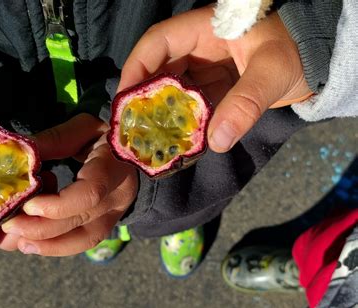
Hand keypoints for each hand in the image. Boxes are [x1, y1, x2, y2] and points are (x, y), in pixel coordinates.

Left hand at [1, 114, 138, 255]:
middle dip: (42, 227)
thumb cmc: (103, 135)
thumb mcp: (82, 128)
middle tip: (9, 225)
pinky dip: (56, 246)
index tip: (28, 204)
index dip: (58, 204)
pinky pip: (83, 242)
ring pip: (84, 238)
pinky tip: (30, 245)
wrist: (131, 150)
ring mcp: (116, 213)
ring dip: (47, 244)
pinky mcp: (107, 224)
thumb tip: (21, 154)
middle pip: (82, 220)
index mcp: (115, 166)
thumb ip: (54, 140)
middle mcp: (119, 195)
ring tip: (16, 241)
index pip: (90, 193)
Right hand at [119, 6, 310, 152]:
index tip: (125, 99)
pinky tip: (178, 140)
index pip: (158, 42)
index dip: (136, 68)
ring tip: (150, 138)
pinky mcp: (215, 88)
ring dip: (164, 114)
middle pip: (159, 69)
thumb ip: (245, 104)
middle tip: (133, 128)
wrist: (319, 59)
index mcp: (205, 29)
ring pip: (174, 90)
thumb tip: (216, 142)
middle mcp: (198, 47)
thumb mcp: (272, 72)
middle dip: (144, 98)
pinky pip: (193, 105)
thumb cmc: (297, 50)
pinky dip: (185, 122)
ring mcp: (206, 68)